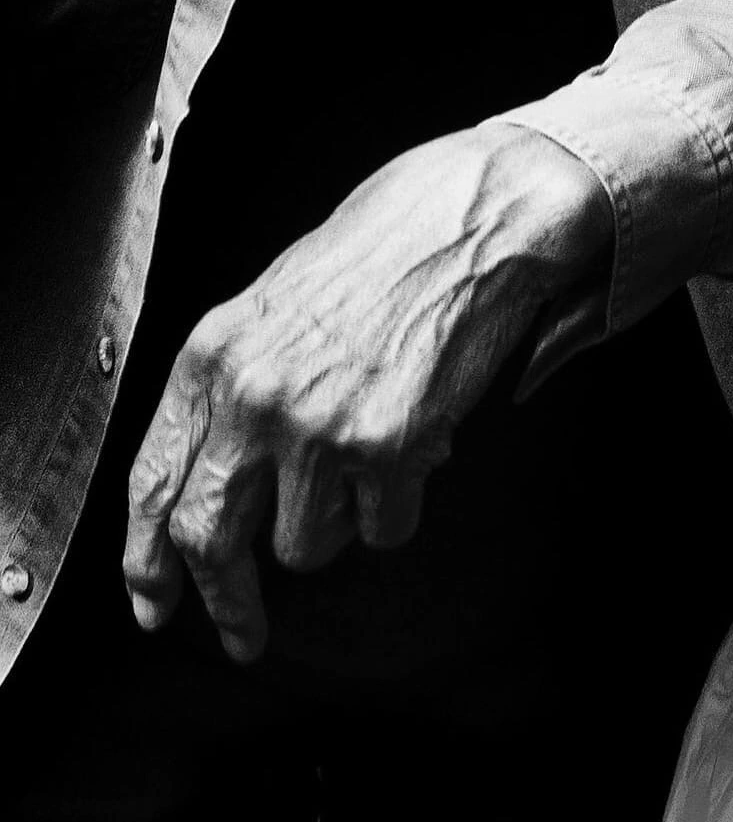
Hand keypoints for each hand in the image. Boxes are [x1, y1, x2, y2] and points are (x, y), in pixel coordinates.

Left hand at [123, 121, 610, 661]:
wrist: (460, 224)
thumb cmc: (374, 263)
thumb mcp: (268, 316)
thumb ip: (232, 399)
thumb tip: (224, 488)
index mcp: (212, 356)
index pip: (152, 480)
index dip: (147, 556)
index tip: (155, 600)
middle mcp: (253, 395)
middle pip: (211, 538)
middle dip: (225, 603)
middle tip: (242, 633)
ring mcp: (317, 424)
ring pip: (304, 547)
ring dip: (336, 524)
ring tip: (364, 469)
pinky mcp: (386, 445)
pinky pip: (380, 530)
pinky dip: (396, 505)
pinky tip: (409, 451)